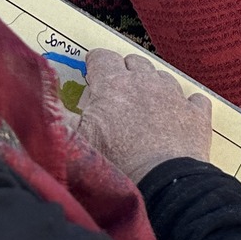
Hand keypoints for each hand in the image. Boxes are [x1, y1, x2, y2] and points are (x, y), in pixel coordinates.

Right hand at [70, 48, 213, 182]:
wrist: (162, 182)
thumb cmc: (114, 162)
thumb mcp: (76, 141)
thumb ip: (60, 118)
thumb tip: (44, 104)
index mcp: (113, 84)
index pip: (102, 57)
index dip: (95, 64)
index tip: (92, 74)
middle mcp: (145, 81)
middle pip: (133, 62)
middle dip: (124, 72)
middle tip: (116, 93)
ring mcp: (174, 95)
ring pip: (162, 76)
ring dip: (152, 86)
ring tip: (144, 107)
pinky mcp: (196, 114)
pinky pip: (193, 99)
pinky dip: (185, 105)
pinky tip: (178, 116)